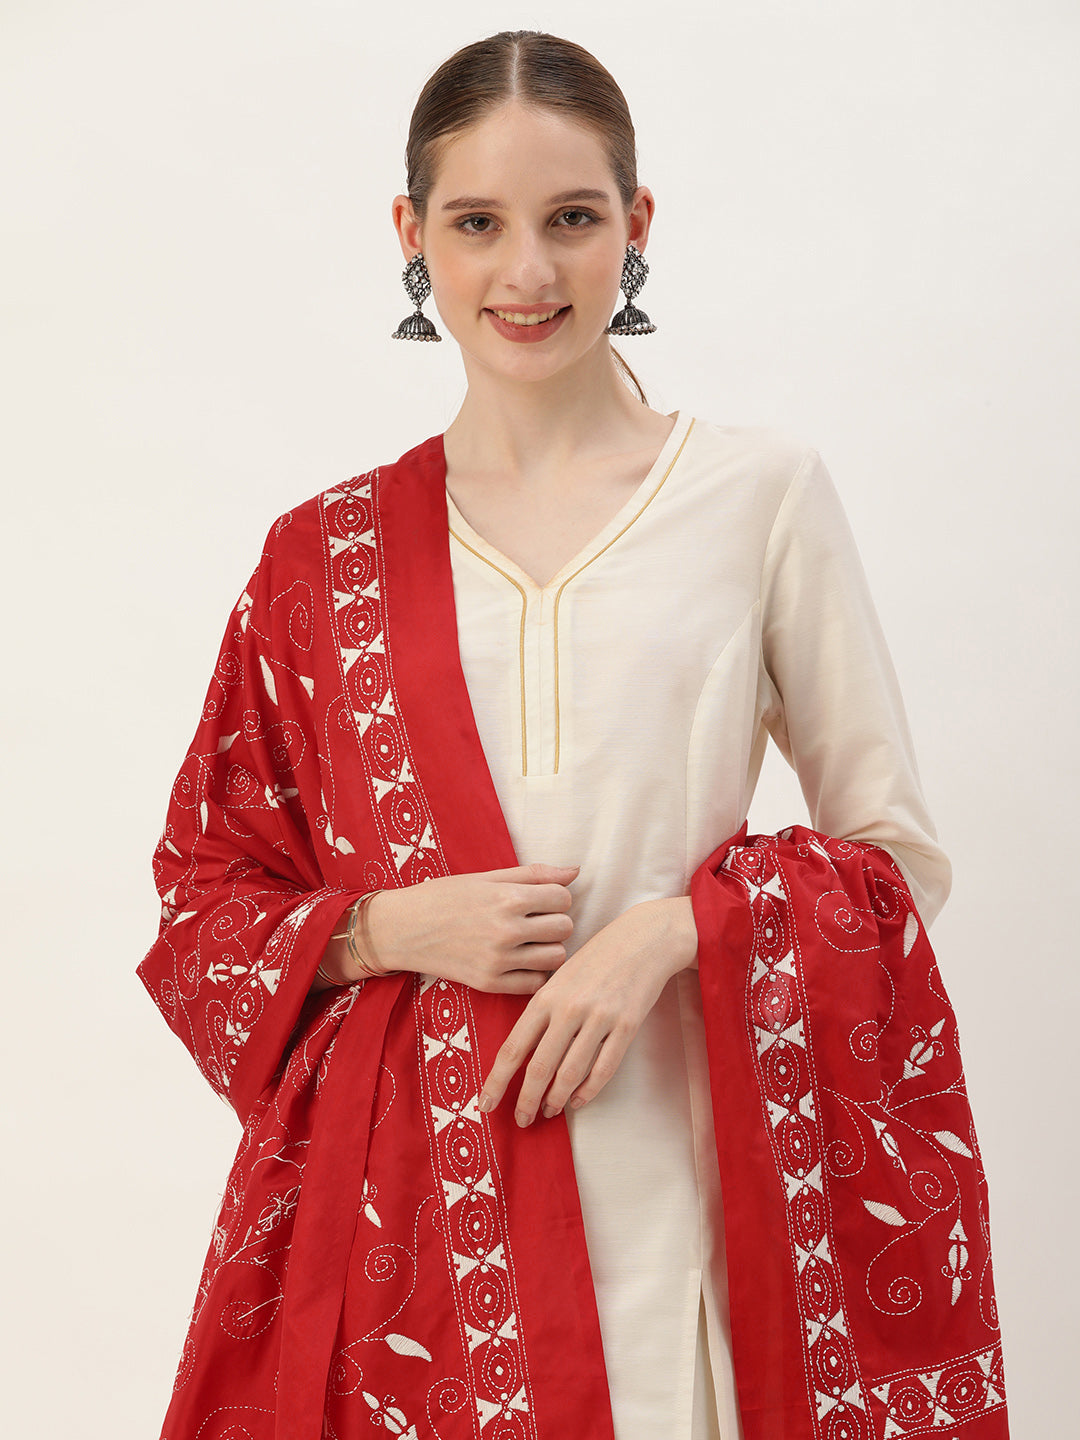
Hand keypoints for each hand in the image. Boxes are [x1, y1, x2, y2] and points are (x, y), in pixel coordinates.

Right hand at [324, 864, 577, 993]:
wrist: (403, 929)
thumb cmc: (445, 896)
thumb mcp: (487, 877)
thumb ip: (533, 874)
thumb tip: (575, 871)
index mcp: (507, 898)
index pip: (563, 898)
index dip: (556, 896)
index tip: (541, 899)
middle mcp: (506, 930)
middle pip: (564, 927)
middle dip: (555, 921)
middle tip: (536, 920)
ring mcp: (499, 960)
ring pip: (556, 957)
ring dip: (549, 947)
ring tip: (531, 941)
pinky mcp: (490, 983)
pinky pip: (537, 983)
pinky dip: (535, 972)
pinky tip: (520, 960)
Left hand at [478, 896, 698, 1126]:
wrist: (642, 939)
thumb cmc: (595, 959)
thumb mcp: (559, 978)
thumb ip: (542, 1013)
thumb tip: (522, 1056)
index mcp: (545, 996)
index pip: (513, 1048)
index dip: (497, 1081)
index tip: (486, 1104)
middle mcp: (568, 1009)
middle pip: (539, 1068)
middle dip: (527, 1100)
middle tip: (522, 1120)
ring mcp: (599, 1018)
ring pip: (570, 1073)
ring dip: (556, 1099)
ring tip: (549, 1111)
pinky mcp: (626, 1026)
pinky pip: (603, 1069)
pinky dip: (588, 1091)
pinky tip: (578, 1100)